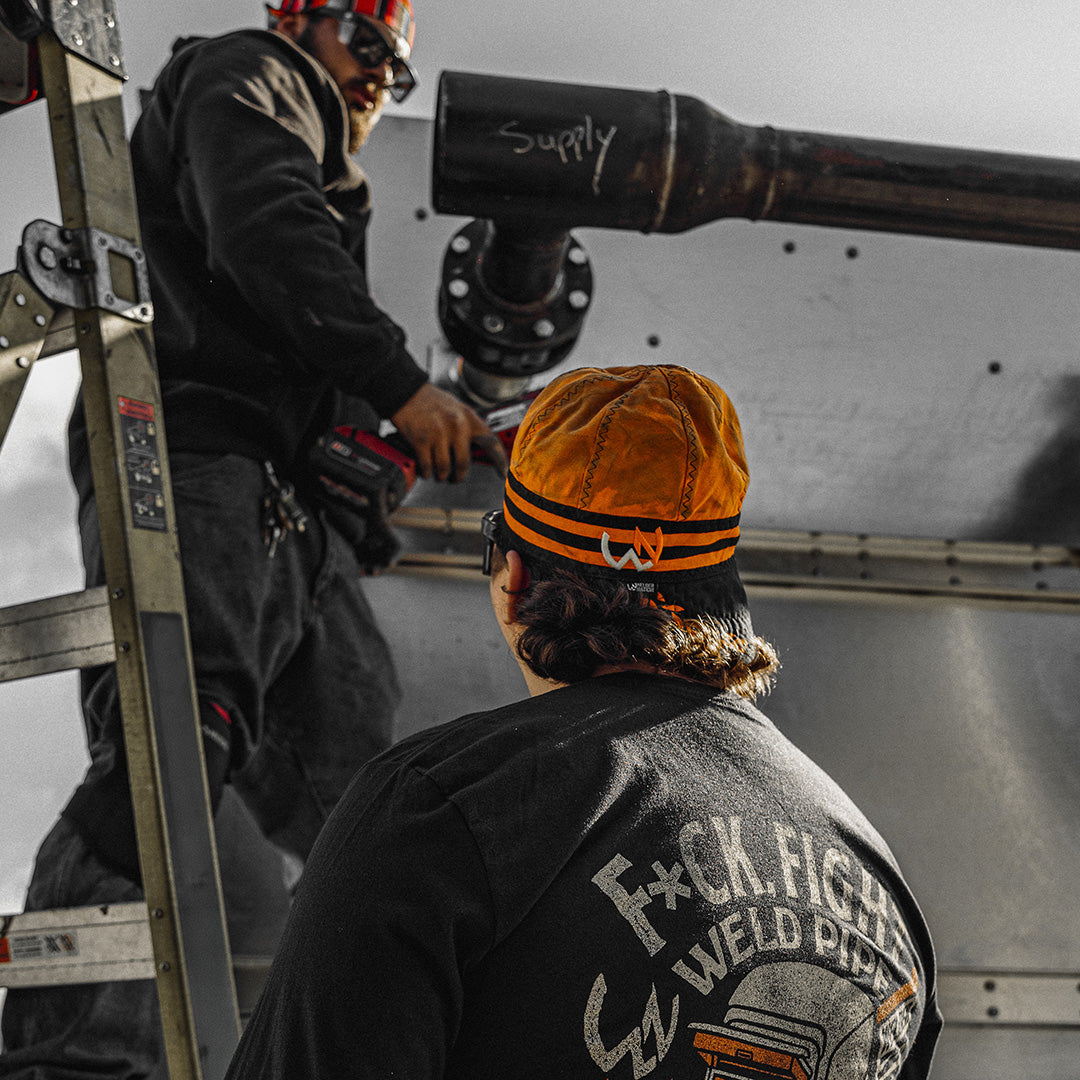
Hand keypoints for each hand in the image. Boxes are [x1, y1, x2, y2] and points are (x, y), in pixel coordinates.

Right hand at [391, 383, 507, 482]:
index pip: (491, 442)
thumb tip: (475, 450)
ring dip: (441, 476)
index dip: (500, 460)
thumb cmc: (431, 401)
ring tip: (438, 474)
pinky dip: (426, 472)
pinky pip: (427, 466)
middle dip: (458, 476)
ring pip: (444, 468)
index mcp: (469, 417)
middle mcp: (457, 425)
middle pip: (463, 463)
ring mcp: (439, 433)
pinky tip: (426, 469)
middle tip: (454, 478)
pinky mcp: (422, 439)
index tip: (504, 473)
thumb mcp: (456, 409)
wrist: (407, 391)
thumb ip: (467, 427)